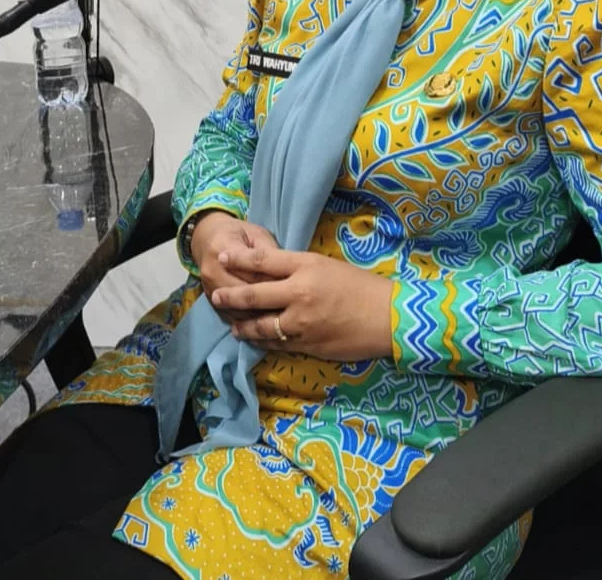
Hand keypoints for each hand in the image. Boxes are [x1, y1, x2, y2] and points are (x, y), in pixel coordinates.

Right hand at [189, 212, 279, 323]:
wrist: (206, 237)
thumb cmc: (237, 233)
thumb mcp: (256, 234)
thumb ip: (269, 253)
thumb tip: (287, 274)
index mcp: (223, 249)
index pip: (252, 272)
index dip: (274, 283)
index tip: (293, 291)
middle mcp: (212, 270)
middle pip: (243, 293)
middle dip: (267, 303)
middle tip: (290, 309)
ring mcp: (209, 287)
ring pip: (237, 309)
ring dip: (258, 317)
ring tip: (280, 320)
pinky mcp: (208, 298)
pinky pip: (230, 315)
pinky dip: (247, 321)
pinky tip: (264, 323)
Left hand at [210, 247, 392, 361]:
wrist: (385, 317)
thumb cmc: (359, 286)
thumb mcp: (326, 266)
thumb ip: (298, 268)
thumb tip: (270, 271)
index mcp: (305, 267)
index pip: (263, 260)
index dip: (239, 258)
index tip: (222, 257)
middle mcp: (298, 293)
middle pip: (253, 294)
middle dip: (230, 296)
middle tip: (216, 296)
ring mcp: (301, 322)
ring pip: (261, 325)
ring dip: (243, 325)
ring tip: (233, 325)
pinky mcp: (306, 345)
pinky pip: (276, 344)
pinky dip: (262, 341)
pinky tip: (255, 340)